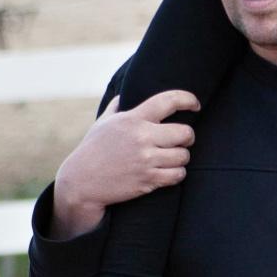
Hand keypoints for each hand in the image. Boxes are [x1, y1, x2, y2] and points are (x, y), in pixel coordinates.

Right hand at [51, 89, 199, 238]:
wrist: (81, 182)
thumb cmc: (93, 150)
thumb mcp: (103, 123)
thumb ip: (116, 106)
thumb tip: (125, 94)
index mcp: (132, 119)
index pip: (168, 101)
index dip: (188, 99)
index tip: (195, 104)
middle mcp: (142, 137)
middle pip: (185, 132)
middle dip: (188, 136)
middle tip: (183, 140)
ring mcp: (146, 160)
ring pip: (184, 156)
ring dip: (181, 157)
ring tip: (173, 158)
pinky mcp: (148, 180)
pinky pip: (178, 175)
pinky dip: (177, 174)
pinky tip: (169, 172)